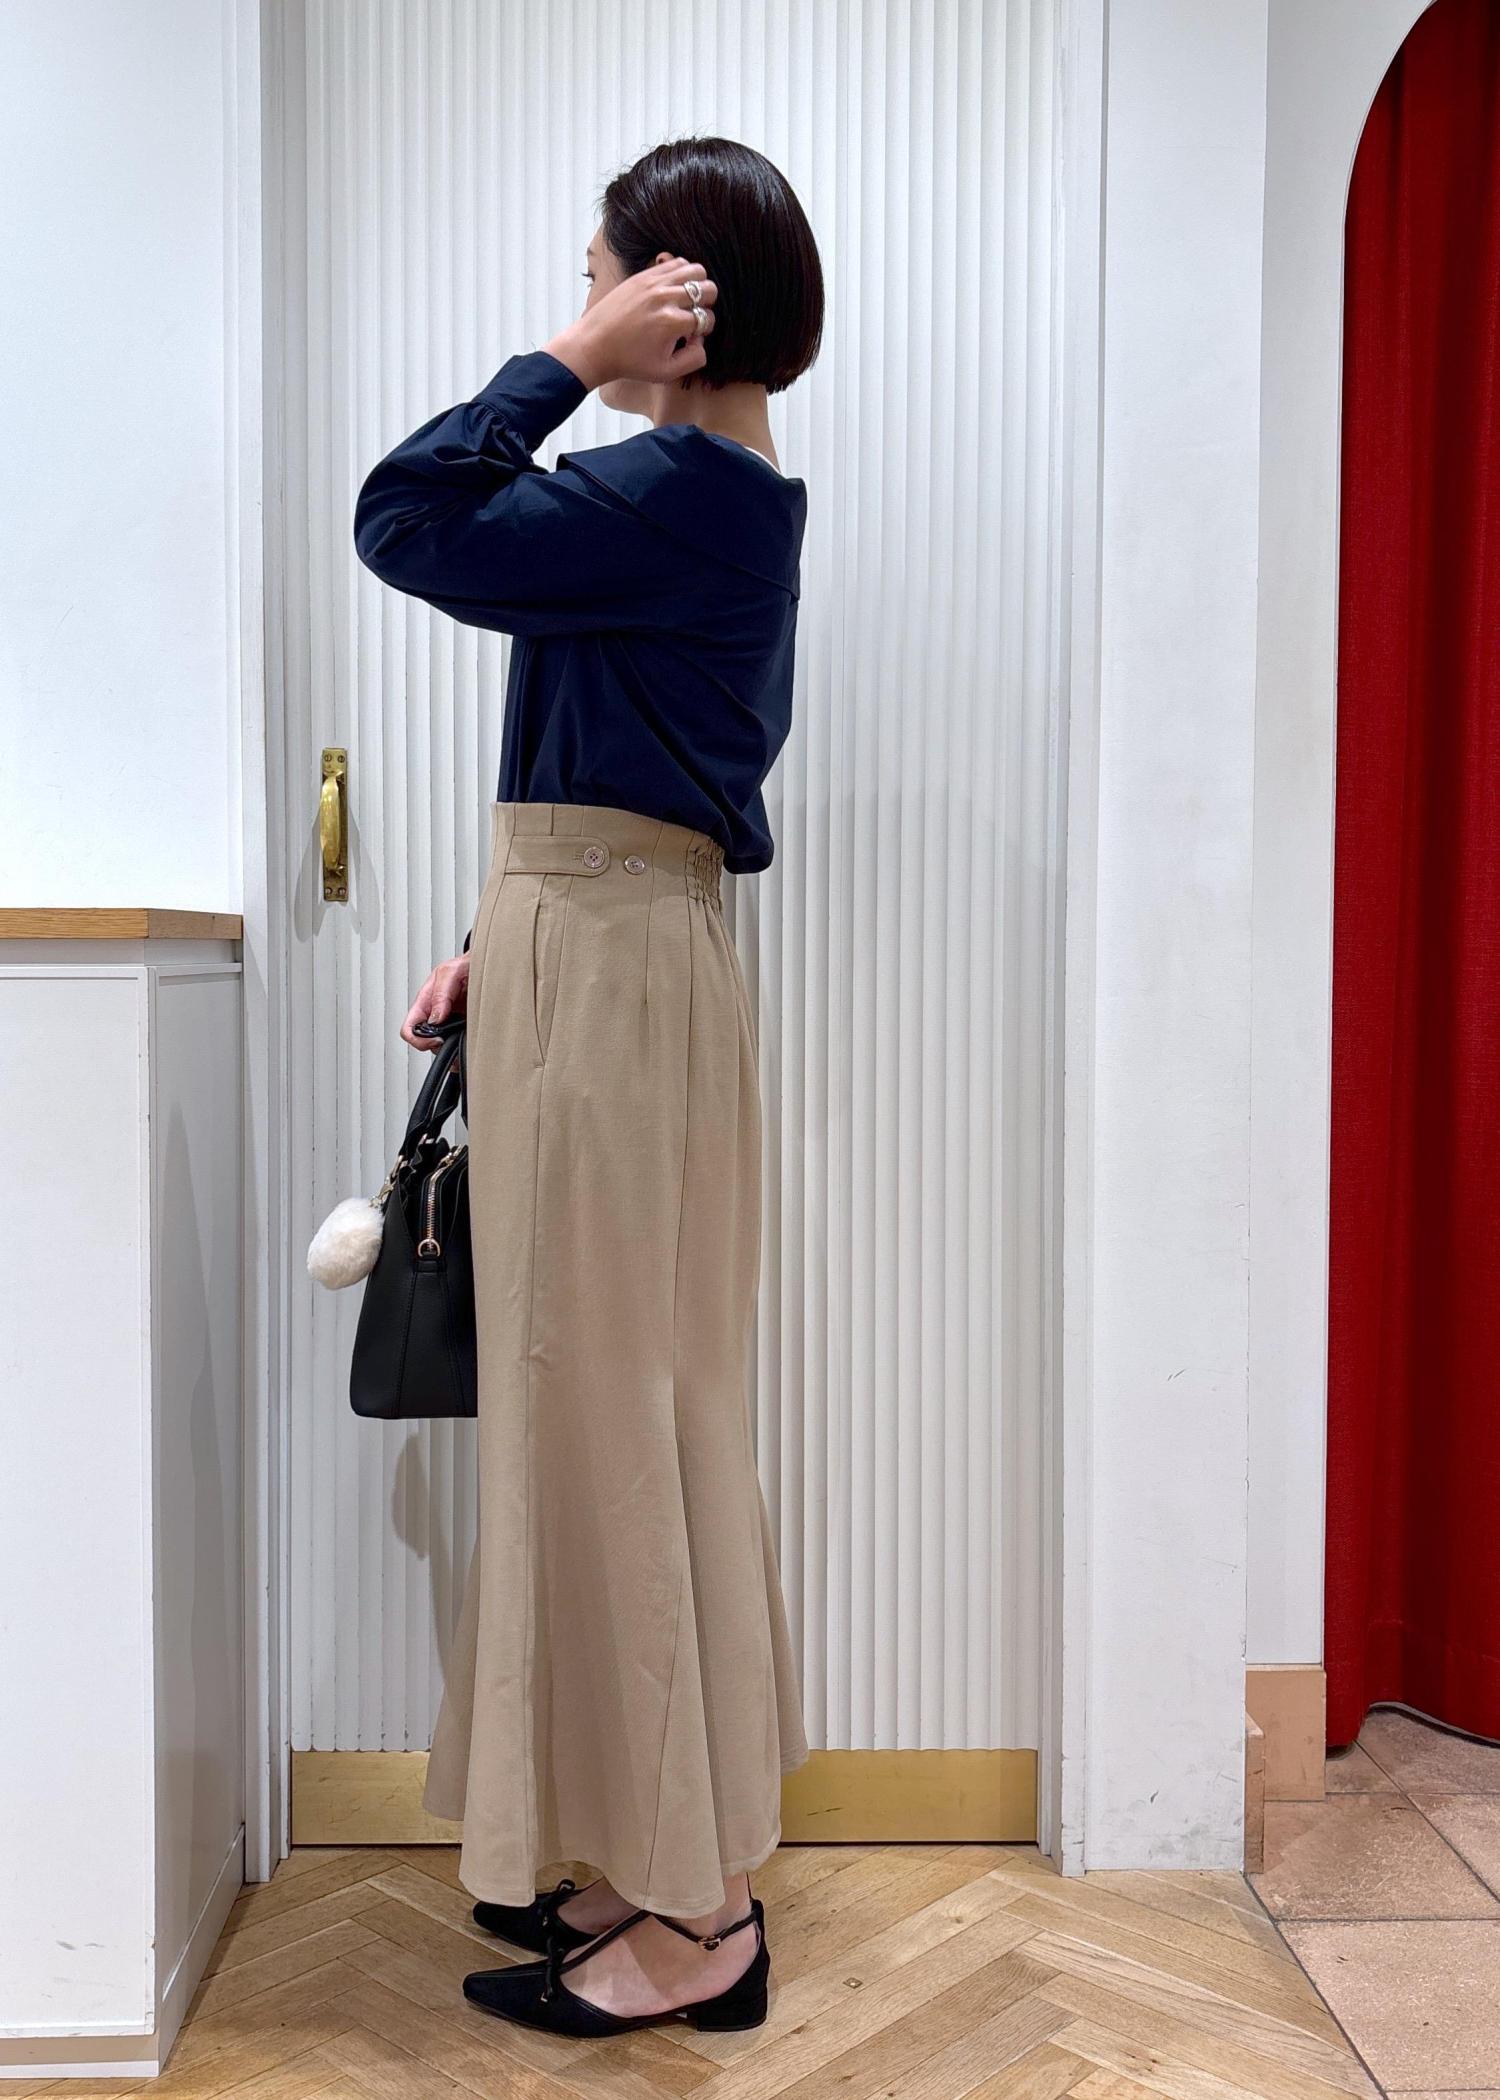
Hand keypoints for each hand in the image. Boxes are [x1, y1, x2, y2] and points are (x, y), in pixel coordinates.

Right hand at [401, 953, 468, 1049]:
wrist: (481, 966)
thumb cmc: (462, 967)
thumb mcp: (450, 973)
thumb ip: (440, 995)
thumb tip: (435, 1018)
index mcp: (424, 1003)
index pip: (408, 1029)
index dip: (418, 1040)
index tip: (437, 1039)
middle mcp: (433, 1015)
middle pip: (424, 1042)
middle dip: (437, 1045)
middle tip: (453, 1039)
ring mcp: (447, 1023)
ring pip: (441, 1045)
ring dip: (452, 1046)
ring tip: (464, 1037)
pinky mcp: (461, 1027)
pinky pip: (457, 1043)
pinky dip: (462, 1045)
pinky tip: (470, 1039)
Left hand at [545, 255, 717, 391]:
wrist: (595, 345)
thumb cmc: (629, 362)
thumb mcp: (666, 372)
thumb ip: (694, 359)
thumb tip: (702, 340)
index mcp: (673, 322)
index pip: (707, 318)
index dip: (705, 329)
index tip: (692, 336)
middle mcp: (665, 298)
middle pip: (708, 288)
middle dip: (707, 304)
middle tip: (694, 315)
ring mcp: (653, 283)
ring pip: (695, 269)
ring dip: (698, 285)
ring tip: (688, 299)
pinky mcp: (643, 275)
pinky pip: (674, 262)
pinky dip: (681, 272)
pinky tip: (673, 289)